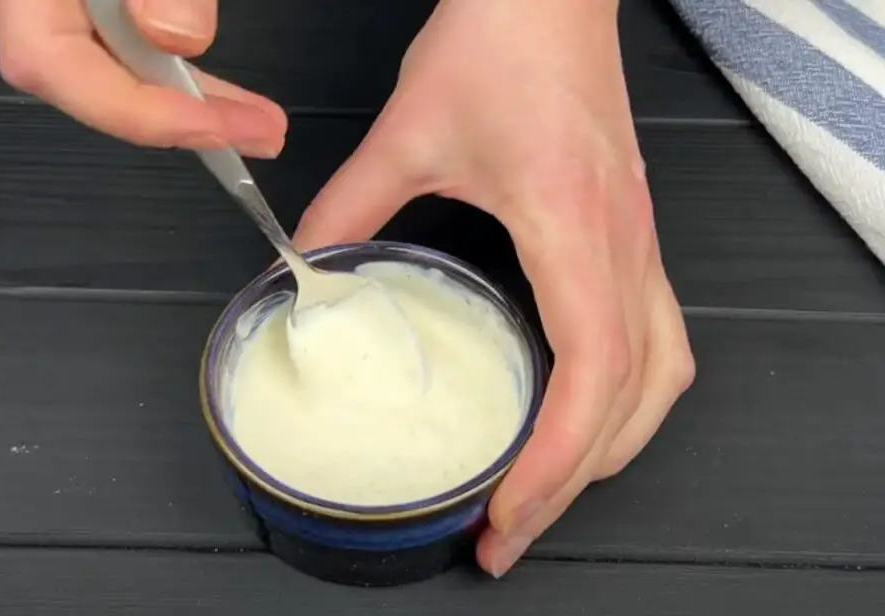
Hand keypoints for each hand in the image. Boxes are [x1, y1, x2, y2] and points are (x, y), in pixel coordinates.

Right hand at [0, 0, 286, 157]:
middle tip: (259, 137)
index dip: (133, 112)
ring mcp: (59, 1)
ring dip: (186, 106)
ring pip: (109, 67)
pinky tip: (221, 95)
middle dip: (175, 122)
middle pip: (82, 80)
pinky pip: (124, 43)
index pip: (49, 64)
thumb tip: (175, 36)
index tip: (214, 129)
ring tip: (258, 126)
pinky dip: (174, 74)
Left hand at [291, 0, 695, 576]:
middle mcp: (621, 242)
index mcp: (571, 222)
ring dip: (615, 445)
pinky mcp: (632, 234)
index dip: (556, 458)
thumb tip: (307, 273)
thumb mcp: (406, 129)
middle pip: (634, 396)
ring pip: (663, 375)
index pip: (591, 368)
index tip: (508, 511)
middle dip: (576, 480)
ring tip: (553, 489)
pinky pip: (657, 336)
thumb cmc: (503, 38)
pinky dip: (628, 397)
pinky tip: (587, 412)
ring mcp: (638, 240)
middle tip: (511, 529)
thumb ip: (348, 208)